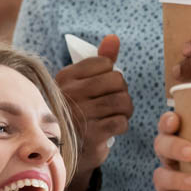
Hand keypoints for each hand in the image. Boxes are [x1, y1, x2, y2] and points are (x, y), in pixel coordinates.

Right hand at [55, 34, 132, 190]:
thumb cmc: (78, 113)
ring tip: (117, 115)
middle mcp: (70, 93)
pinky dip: (122, 125)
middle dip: (123, 93)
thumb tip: (114, 38)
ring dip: (125, 110)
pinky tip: (112, 128)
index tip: (104, 88)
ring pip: (122, 101)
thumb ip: (100, 60)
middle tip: (116, 104)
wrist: (65, 152)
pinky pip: (121, 122)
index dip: (112, 76)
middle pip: (117, 81)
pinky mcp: (91, 134)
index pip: (104, 63)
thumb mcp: (84, 85)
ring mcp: (80, 114)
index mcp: (66, 77)